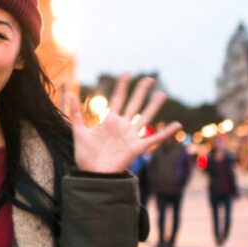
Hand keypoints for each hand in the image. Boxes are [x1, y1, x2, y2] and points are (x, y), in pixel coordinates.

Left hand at [64, 74, 181, 173]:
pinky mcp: (136, 148)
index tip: (126, 72)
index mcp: (110, 120)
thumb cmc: (85, 155)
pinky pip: (154, 139)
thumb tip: (70, 92)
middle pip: (134, 104)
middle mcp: (123, 126)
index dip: (122, 86)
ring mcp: (131, 136)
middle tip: (149, 78)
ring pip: (145, 117)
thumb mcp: (78, 130)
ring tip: (162, 94)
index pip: (118, 98)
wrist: (91, 173)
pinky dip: (166, 133)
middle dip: (141, 91)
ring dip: (154, 106)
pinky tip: (177, 125)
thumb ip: (76, 112)